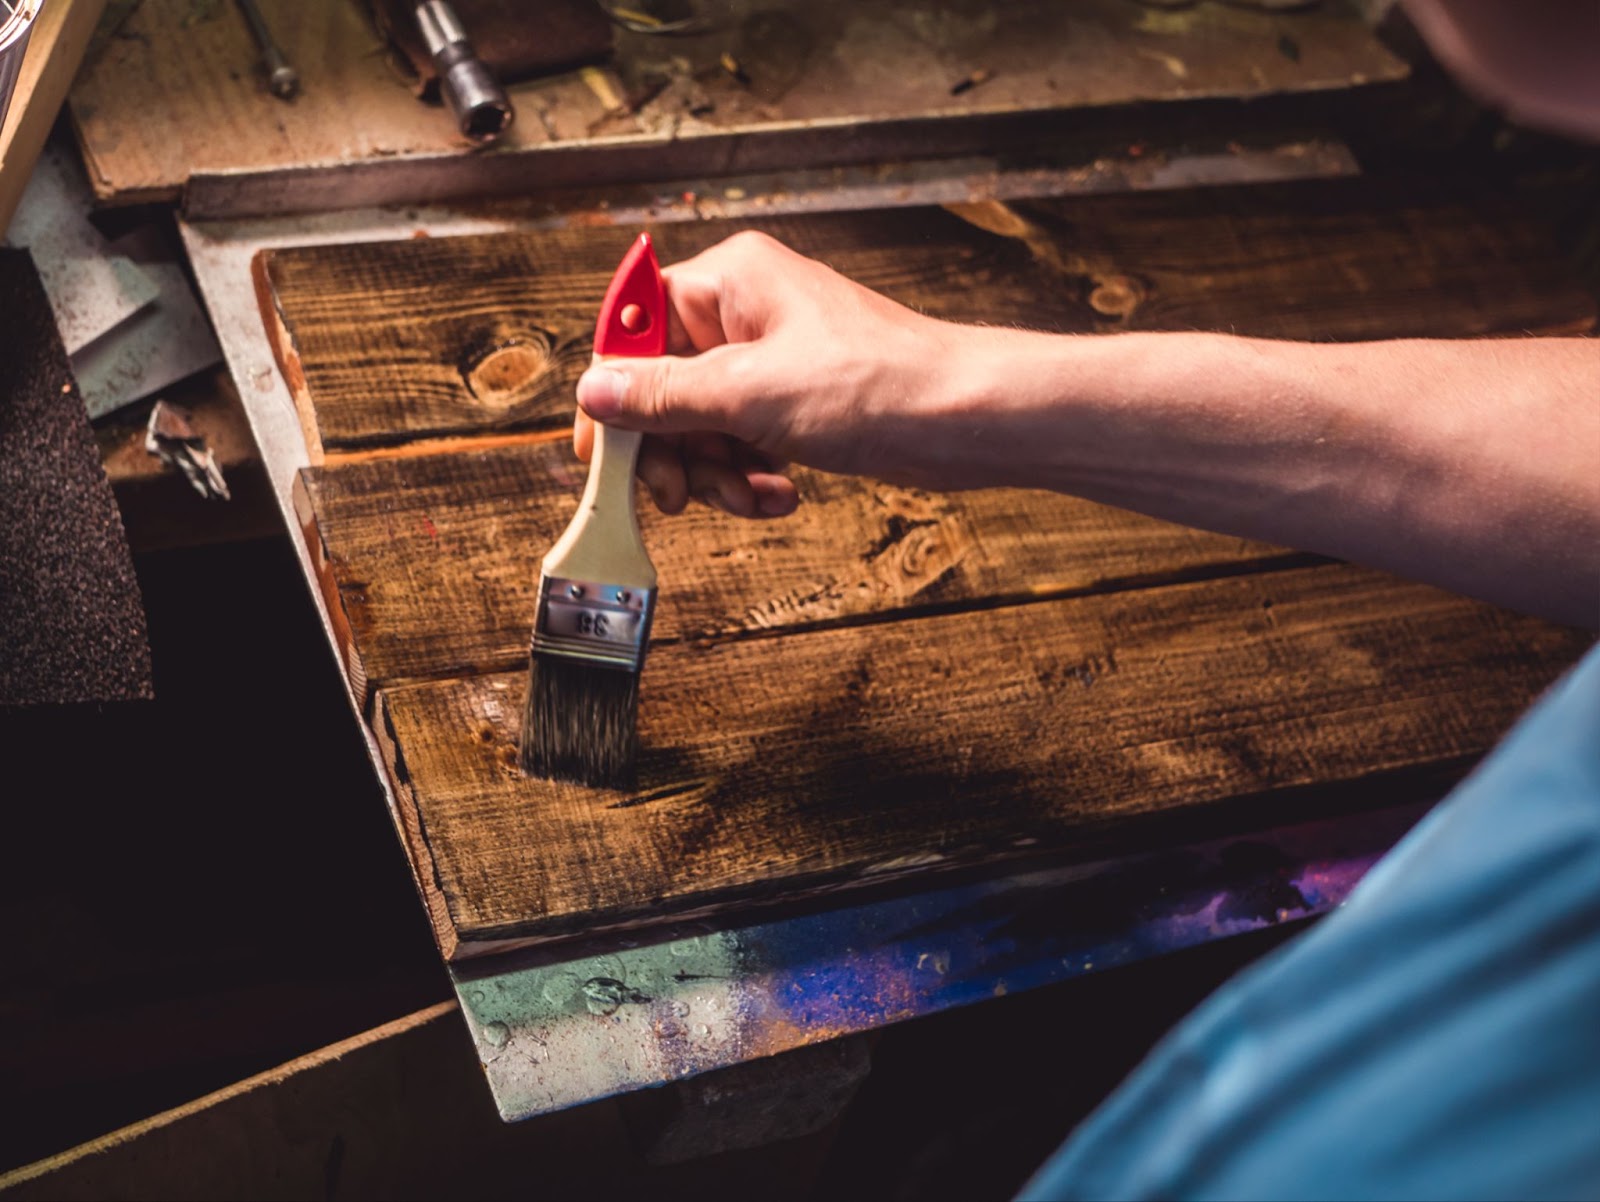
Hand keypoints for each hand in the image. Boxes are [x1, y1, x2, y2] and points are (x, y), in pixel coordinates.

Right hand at [573, 231, 963, 517]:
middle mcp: (744, 313)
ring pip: (701, 425)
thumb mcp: (750, 394)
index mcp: (728, 281)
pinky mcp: (794, 402)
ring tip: (751, 495)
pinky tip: (780, 495)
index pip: (635, 329)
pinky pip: (741, 443)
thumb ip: (663, 396)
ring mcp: (770, 360)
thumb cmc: (879, 383)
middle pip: (663, 387)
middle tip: (680, 495)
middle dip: (673, 449)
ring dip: (717, 473)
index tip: (600, 450)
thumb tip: (595, 392)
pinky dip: (751, 476)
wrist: (964, 419)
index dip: (612, 393)